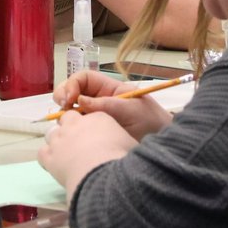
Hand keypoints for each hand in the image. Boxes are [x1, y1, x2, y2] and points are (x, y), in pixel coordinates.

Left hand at [38, 110, 135, 197]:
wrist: (102, 172)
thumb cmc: (121, 157)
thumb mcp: (130, 144)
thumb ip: (123, 141)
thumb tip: (128, 148)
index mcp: (98, 117)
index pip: (90, 115)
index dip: (91, 125)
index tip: (95, 136)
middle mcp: (76, 123)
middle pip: (68, 118)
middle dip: (71, 127)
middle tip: (80, 143)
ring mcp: (60, 138)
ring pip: (52, 133)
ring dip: (58, 141)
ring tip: (67, 155)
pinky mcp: (49, 155)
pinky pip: (43, 152)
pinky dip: (47, 157)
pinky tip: (56, 165)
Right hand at [53, 70, 171, 141]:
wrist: (164, 149)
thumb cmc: (152, 123)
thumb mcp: (131, 110)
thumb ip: (107, 105)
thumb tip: (79, 101)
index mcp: (109, 90)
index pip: (84, 79)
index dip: (73, 84)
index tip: (69, 98)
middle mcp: (99, 101)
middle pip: (73, 92)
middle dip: (64, 97)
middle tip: (63, 111)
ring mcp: (95, 118)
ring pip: (71, 111)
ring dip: (65, 114)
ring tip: (66, 124)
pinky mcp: (93, 134)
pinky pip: (76, 128)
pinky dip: (69, 129)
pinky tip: (70, 135)